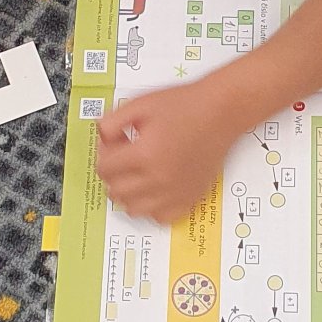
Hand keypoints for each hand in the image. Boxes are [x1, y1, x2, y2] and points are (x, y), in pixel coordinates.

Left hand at [97, 79, 242, 223]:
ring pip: (135, 209)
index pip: (104, 169)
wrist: (220, 112)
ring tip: (138, 175)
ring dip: (129, 194)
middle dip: (114, 175)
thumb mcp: (141, 104)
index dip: (104, 155)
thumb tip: (101, 138)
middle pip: (116, 192)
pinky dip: (153, 208)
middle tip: (124, 159)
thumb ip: (113, 122)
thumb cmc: (185, 105)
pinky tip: (156, 189)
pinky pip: (161, 217)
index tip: (113, 147)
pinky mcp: (190, 197)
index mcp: (144, 154)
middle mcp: (159, 178)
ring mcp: (175, 191)